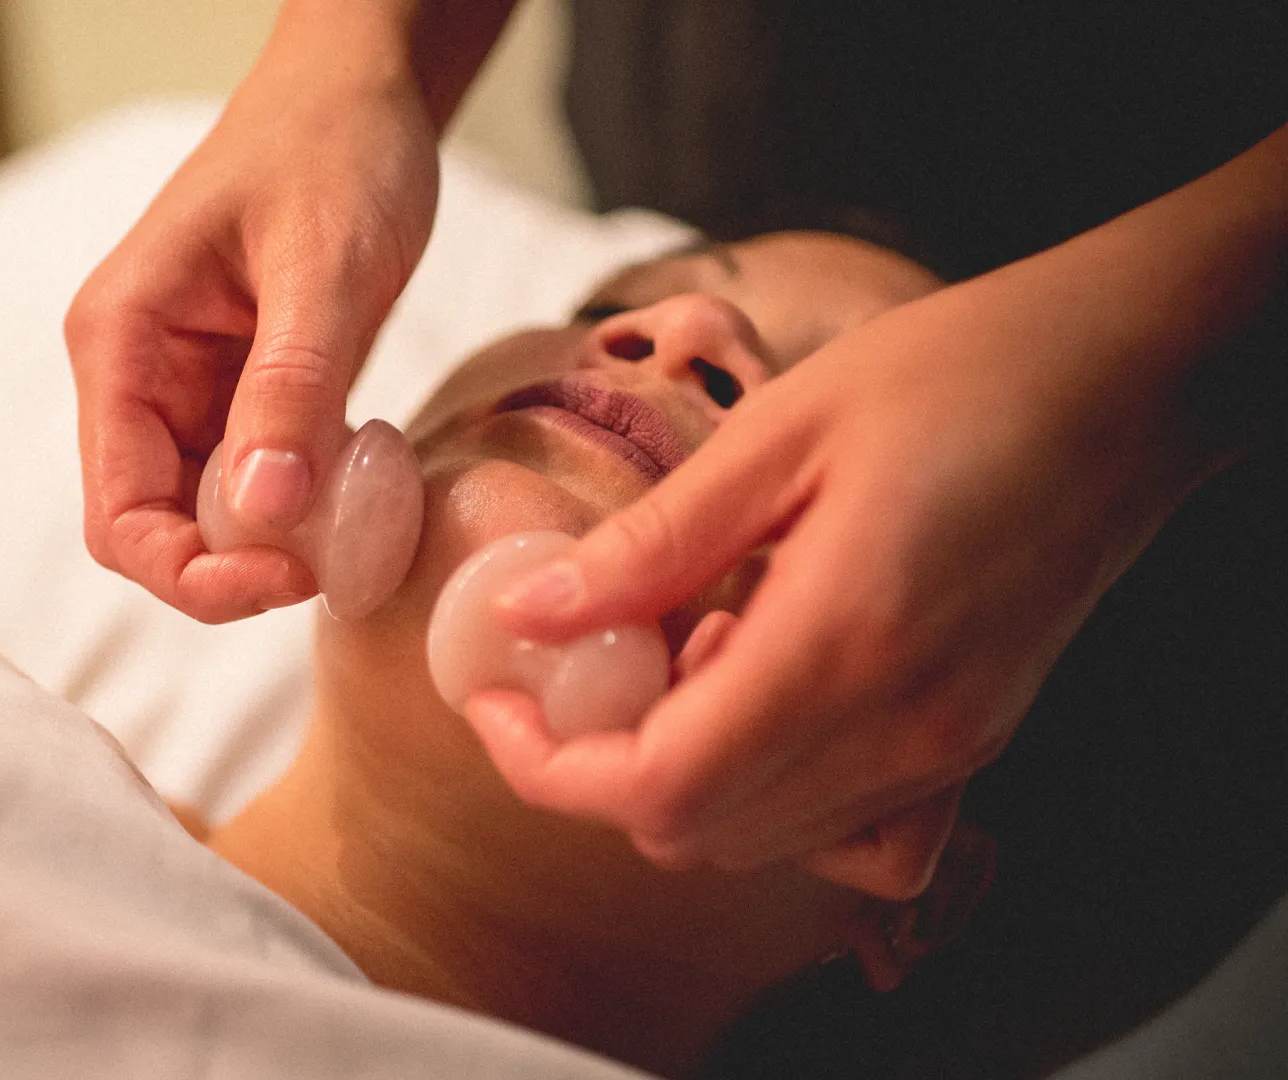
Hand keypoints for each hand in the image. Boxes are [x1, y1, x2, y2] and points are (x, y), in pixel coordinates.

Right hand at [65, 29, 438, 622]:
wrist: (361, 95)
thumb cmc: (332, 149)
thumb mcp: (325, 265)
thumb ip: (290, 387)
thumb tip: (261, 512)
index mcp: (120, 341)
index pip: (118, 512)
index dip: (191, 572)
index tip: (286, 575)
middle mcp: (136, 375)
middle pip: (155, 529)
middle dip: (234, 567)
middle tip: (331, 562)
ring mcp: (186, 389)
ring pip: (207, 515)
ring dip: (272, 543)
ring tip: (355, 524)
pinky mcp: (238, 393)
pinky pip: (256, 481)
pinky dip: (303, 506)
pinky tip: (358, 490)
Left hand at [471, 255, 1212, 898]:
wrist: (1128, 377)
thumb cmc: (958, 373)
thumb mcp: (778, 432)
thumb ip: (650, 544)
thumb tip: (528, 614)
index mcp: (842, 644)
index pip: (658, 789)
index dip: (550, 768)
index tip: (499, 704)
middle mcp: (901, 729)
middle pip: (697, 832)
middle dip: (605, 762)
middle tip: (595, 646)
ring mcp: (949, 750)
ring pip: (764, 842)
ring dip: (688, 769)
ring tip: (699, 635)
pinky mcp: (973, 741)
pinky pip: (854, 837)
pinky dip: (781, 793)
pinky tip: (774, 684)